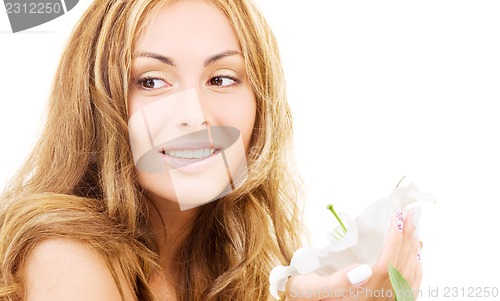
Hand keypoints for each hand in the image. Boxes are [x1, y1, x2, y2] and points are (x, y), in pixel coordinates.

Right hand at [284, 209, 422, 300]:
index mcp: (360, 296)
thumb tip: (362, 270)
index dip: (395, 239)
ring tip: (414, 225)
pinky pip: (410, 285)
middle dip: (408, 237)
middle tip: (413, 212)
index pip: (386, 265)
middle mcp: (378, 300)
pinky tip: (416, 252)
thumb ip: (335, 282)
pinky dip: (416, 265)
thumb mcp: (309, 288)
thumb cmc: (306, 297)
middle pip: (401, 267)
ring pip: (409, 275)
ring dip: (414, 248)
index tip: (396, 216)